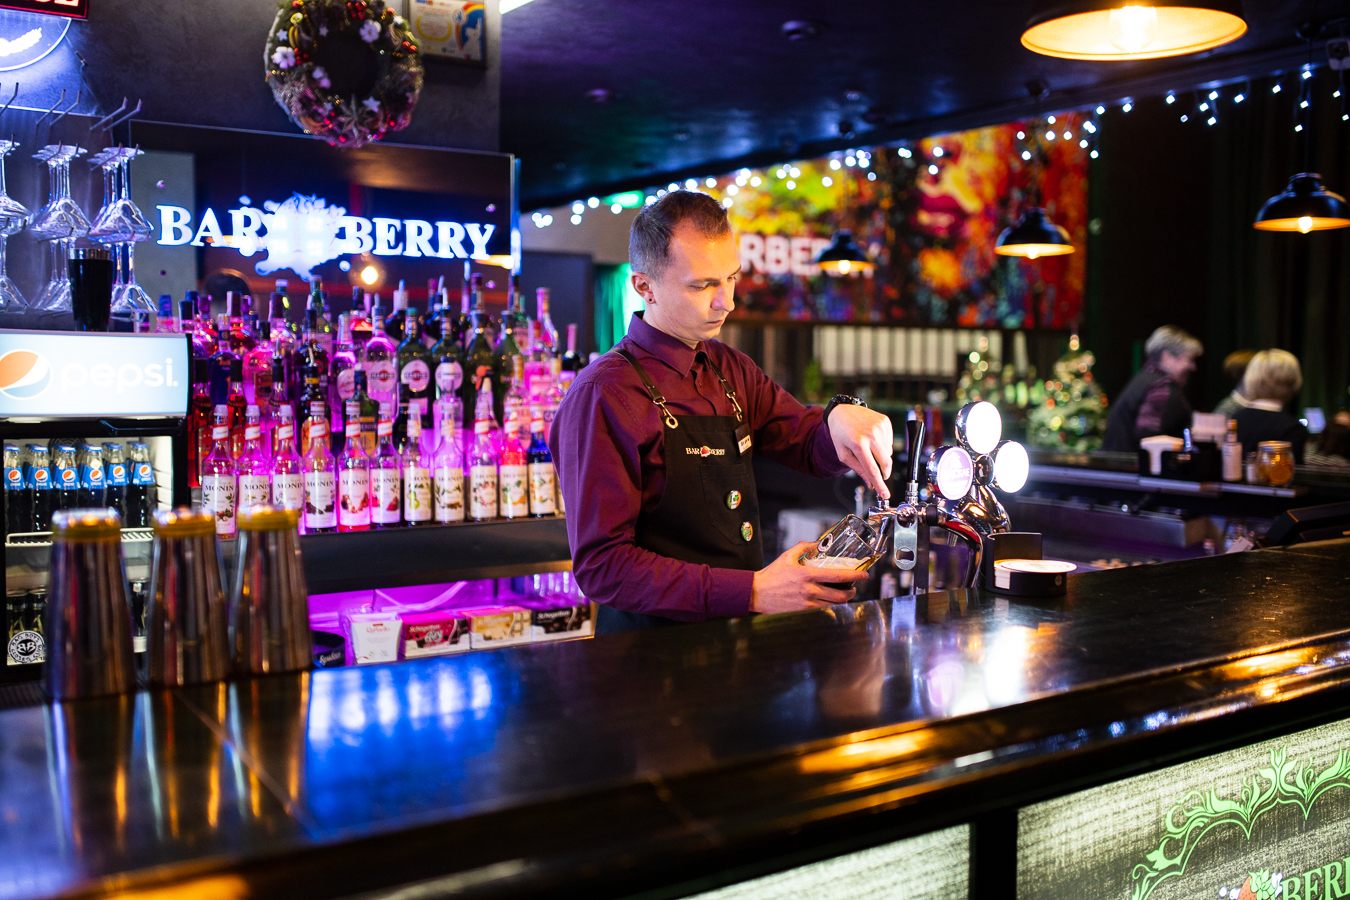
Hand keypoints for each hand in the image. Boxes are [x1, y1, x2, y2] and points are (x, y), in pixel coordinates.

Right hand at [750, 541, 869, 613]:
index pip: (838, 575)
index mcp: (807, 574)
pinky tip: (832, 603)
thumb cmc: (771, 575)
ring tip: (844, 595)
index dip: (855, 576)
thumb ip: (803, 547)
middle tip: (854, 587)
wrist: (756, 593)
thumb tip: (817, 543)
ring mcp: (807, 603)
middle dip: (852, 591)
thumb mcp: (787, 556)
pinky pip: (823, 611)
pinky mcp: (803, 612)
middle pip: (840, 594)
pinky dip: (831, 607)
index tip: (864, 575)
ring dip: (843, 600)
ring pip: (834, 605)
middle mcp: (810, 590)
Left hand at [827, 404, 893, 499]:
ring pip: (889, 453)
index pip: (872, 469)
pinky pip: (890, 442)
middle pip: (885, 463)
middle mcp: (871, 435)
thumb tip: (870, 483)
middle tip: (879, 475)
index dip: (879, 484)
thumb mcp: (843, 454)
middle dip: (884, 473)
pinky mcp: (885, 422)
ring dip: (881, 456)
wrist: (843, 410)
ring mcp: (880, 427)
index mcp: (858, 444)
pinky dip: (883, 445)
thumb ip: (857, 469)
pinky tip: (872, 438)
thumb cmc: (840, 433)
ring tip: (868, 448)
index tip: (885, 495)